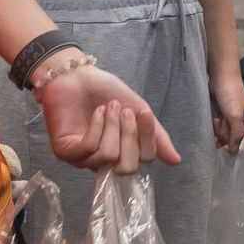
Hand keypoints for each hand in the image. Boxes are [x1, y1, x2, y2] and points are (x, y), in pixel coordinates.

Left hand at [36, 64, 180, 173]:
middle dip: (129, 137)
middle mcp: (105, 161)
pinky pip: (89, 149)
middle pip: (126, 168)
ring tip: (109, 107)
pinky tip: (97, 112)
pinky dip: (97, 127)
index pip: (145, 159)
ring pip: (108, 157)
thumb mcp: (138, 110)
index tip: (144, 113)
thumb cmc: (106, 92)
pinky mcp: (66, 152)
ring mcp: (84, 159)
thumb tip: (176, 161)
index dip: (147, 138)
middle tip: (124, 112)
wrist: (77, 75)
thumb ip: (155, 135)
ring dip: (112, 127)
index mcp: (125, 151)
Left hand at [210, 70, 243, 151]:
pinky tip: (213, 118)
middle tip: (222, 122)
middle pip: (233, 141)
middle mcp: (242, 124)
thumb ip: (236, 136)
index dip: (237, 148)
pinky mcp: (221, 117)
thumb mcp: (235, 117)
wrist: (220, 77)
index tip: (226, 146)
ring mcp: (230, 121)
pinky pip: (217, 130)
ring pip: (224, 136)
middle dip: (225, 135)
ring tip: (217, 118)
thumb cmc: (231, 96)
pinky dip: (214, 126)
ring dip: (218, 130)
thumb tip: (235, 153)